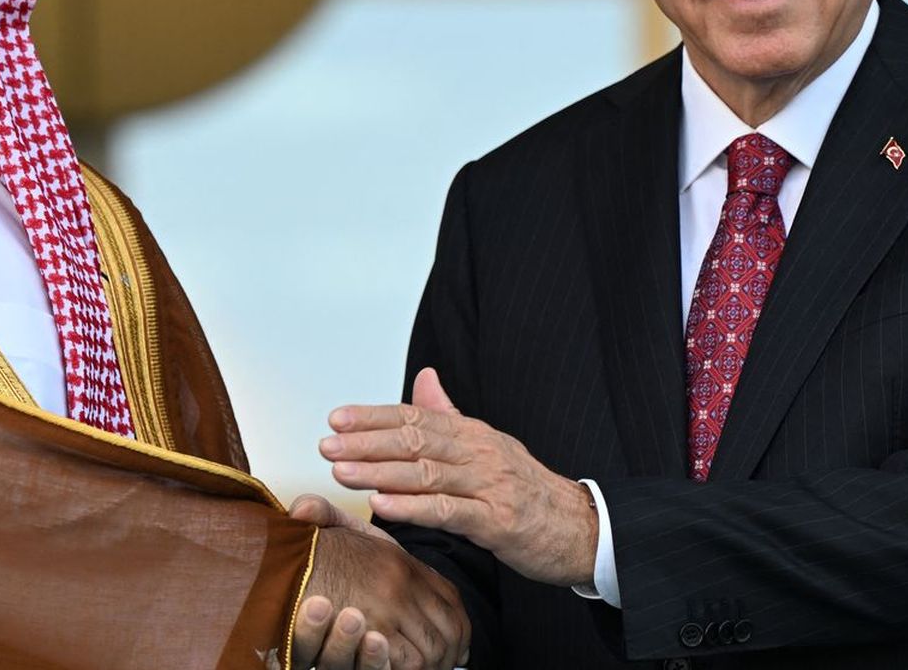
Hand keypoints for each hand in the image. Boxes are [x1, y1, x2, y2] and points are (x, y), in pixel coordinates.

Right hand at [286, 494, 467, 669]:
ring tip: (432, 667)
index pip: (448, 595)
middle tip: (448, 662)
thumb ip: (323, 514)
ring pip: (434, 647)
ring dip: (435, 662)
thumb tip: (306, 508)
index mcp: (395, 558)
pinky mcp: (375, 634)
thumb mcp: (316, 525)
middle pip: (449, 623)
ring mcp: (389, 608)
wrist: (274, 566)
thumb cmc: (295, 554)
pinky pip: (410, 660)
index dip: (454, 620)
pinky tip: (404, 665)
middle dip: (451, 649)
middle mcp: (399, 581)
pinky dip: (412, 668)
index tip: (455, 637)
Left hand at [322, 367, 597, 587]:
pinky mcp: (496, 521)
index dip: (373, 416)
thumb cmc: (527, 490)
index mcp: (473, 433)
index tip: (336, 419)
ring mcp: (489, 485)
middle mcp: (479, 452)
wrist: (580, 528)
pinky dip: (412, 507)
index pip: (415, 416)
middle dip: (366, 442)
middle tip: (327, 445)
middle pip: (415, 440)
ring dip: (379, 472)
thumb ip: (450, 416)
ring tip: (342, 473)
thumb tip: (423, 378)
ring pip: (425, 473)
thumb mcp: (489, 446)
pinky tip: (382, 506)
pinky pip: (448, 511)